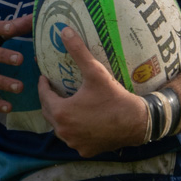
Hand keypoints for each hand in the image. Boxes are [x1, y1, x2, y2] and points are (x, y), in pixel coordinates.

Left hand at [37, 27, 150, 157]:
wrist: (137, 122)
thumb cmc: (114, 97)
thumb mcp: (96, 73)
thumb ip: (78, 51)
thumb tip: (64, 30)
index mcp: (61, 112)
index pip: (44, 97)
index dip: (43, 85)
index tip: (45, 77)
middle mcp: (64, 131)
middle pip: (49, 114)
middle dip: (50, 100)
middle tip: (55, 89)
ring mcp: (74, 143)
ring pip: (60, 128)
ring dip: (61, 117)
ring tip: (67, 104)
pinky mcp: (85, 151)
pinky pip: (74, 139)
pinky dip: (74, 130)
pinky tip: (81, 121)